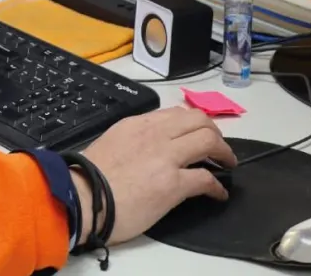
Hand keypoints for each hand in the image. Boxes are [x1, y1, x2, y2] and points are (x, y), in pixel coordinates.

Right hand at [73, 107, 235, 245]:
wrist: (84, 196)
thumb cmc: (91, 174)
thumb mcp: (113, 141)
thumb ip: (134, 138)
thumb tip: (149, 148)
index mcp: (138, 124)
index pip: (175, 113)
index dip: (192, 123)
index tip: (197, 134)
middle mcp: (155, 134)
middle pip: (198, 120)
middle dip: (214, 132)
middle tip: (218, 148)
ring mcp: (166, 157)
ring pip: (209, 140)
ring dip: (224, 152)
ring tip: (227, 164)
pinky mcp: (174, 184)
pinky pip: (206, 179)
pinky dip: (218, 187)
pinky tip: (219, 194)